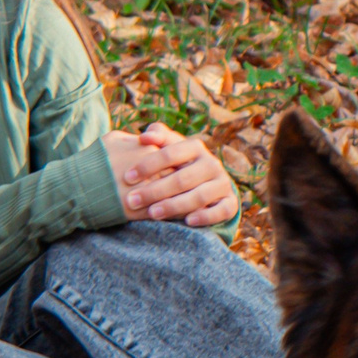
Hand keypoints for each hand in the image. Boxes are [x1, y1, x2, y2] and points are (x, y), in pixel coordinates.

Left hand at [103, 124, 241, 227]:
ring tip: (152, 213)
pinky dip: (206, 216)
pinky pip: (222, 211)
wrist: (208, 179)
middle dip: (155, 190)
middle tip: (132, 201)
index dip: (148, 165)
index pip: (170, 153)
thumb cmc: (178, 162)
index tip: (127, 177)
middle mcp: (211, 164)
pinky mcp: (230, 202)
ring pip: (200, 196)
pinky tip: (187, 221)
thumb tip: (144, 137)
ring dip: (175, 205)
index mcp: (195, 147)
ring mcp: (222, 183)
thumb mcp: (169, 146)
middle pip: (182, 178)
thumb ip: (157, 137)